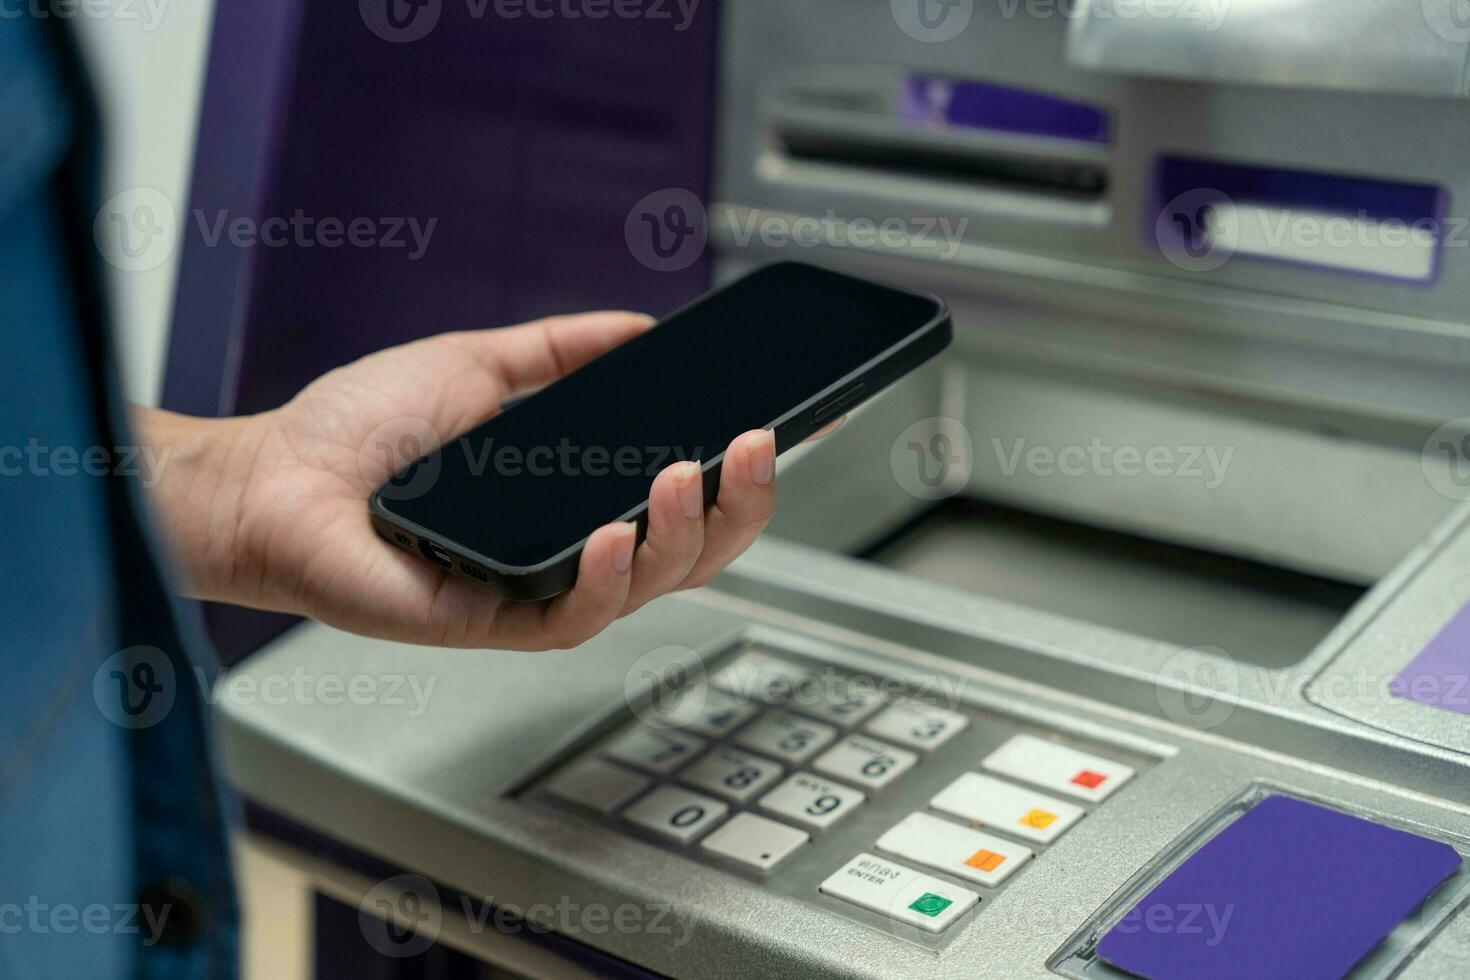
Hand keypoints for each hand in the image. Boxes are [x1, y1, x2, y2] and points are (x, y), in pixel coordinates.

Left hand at [138, 312, 814, 649]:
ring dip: (684, 533)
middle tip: (752, 446)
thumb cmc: (360, 430)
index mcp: (576, 497)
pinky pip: (574, 617)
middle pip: (693, 553)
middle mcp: (570, 551)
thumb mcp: (480, 364)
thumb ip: (562, 349)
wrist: (274, 476)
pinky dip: (606, 579)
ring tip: (684, 474)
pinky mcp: (494, 622)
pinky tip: (614, 532)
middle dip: (740, 506)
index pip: (684, 503)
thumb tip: (640, 325)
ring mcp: (537, 589)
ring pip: (650, 588)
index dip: (739, 479)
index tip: (771, 430)